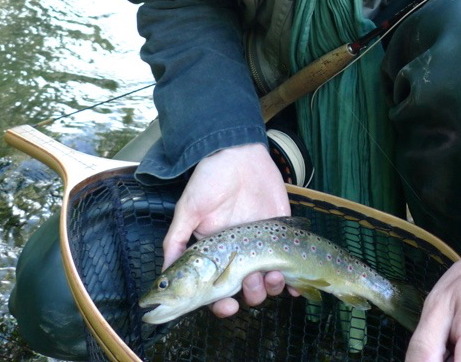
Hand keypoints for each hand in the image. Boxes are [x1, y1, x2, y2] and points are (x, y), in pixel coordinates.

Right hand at [162, 142, 291, 315]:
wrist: (238, 153)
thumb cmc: (209, 180)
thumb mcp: (188, 210)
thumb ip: (176, 241)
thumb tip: (163, 274)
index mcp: (215, 254)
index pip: (217, 291)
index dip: (221, 305)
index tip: (228, 307)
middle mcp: (239, 254)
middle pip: (246, 291)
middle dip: (251, 293)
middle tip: (250, 280)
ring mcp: (262, 245)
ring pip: (269, 281)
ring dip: (271, 287)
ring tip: (272, 274)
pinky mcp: (281, 232)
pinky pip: (291, 263)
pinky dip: (296, 280)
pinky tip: (297, 285)